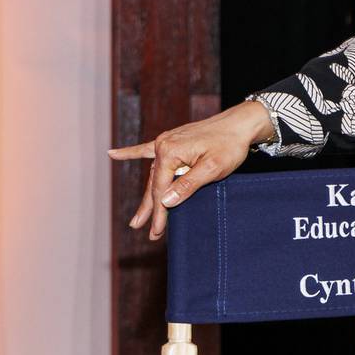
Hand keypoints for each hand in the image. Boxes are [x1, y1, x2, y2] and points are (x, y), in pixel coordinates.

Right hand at [107, 100, 275, 240]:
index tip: (156, 231)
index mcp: (170, 152)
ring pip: (154, 174)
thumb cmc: (230, 145)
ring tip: (138, 217)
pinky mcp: (173, 140)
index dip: (159, 212)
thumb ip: (188, 184)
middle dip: (150, 208)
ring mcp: (167, 142)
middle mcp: (163, 145)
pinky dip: (131, 153)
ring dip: (148, 195)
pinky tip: (113, 154)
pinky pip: (147, 150)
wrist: (241, 123)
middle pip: (154, 184)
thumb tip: (166, 201)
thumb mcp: (212, 168)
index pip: (161, 189)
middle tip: (140, 229)